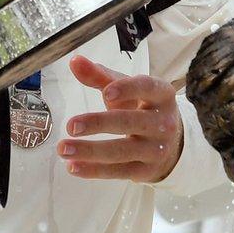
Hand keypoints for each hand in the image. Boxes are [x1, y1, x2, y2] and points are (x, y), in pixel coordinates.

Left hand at [58, 56, 185, 183]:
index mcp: (160, 94)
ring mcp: (156, 149)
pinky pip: (118, 171)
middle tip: (71, 126)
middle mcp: (163, 122)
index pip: (146, 87)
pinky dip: (93, 170)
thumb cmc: (142, 108)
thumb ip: (99, 75)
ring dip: (90, 151)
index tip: (106, 93)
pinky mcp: (146, 171)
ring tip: (63, 149)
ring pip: (121, 151)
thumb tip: (74, 61)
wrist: (170, 143)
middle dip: (98, 123)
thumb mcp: (126, 89)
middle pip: (129, 122)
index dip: (127, 89)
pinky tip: (72, 166)